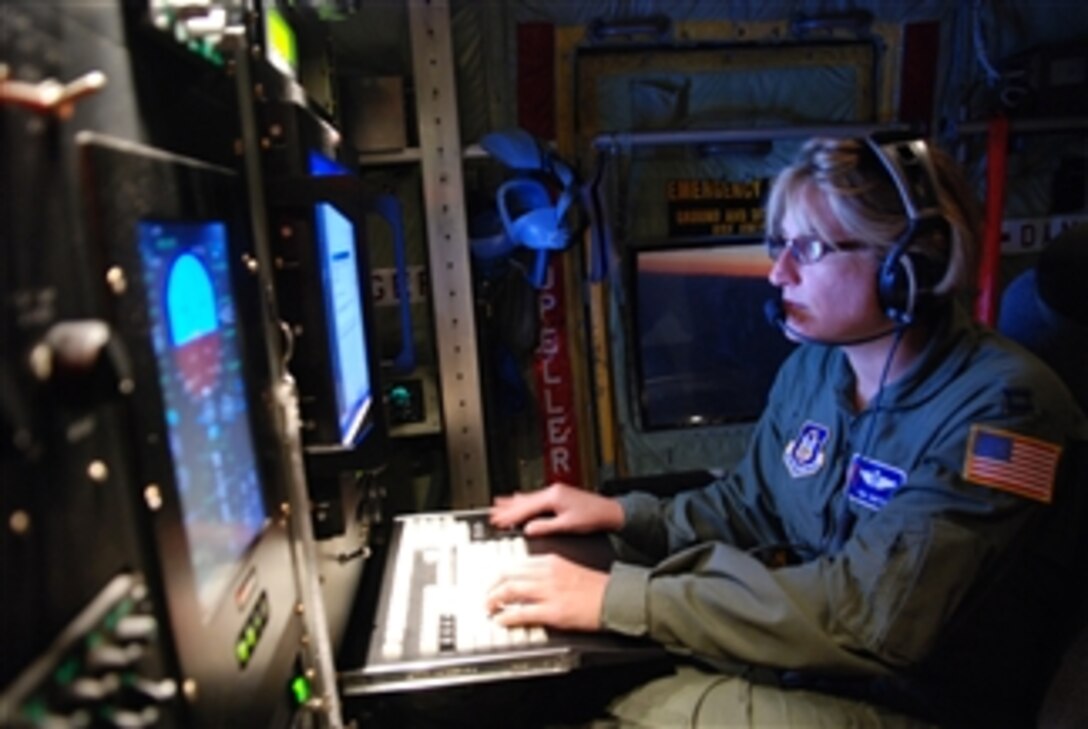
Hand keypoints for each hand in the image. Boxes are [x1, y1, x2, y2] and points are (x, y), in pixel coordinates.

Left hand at [486, 554, 607, 631]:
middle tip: (486, 596)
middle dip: (492, 586)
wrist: (614, 597)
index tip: (494, 581)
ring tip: (489, 608)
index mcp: (550, 561)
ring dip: (494, 600)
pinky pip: (522, 612)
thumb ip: (548, 571)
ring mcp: (549, 592)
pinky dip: (507, 617)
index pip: (516, 563)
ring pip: (510, 591)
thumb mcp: (568, 568)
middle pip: (508, 574)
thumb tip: (529, 580)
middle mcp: (547, 573)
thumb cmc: (595, 586)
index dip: (501, 573)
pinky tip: (501, 621)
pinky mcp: (553, 611)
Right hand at [489, 482, 624, 536]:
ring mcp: (555, 492)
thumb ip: (546, 527)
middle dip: (508, 508)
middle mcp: (552, 492)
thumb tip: (528, 529)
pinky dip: (524, 500)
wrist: (610, 512)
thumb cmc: (593, 517)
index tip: (498, 521)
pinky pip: (535, 497)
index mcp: (553, 497)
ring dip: (513, 502)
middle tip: (492, 514)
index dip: (511, 515)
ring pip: (529, 498)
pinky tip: (519, 498)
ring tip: (498, 504)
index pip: (526, 508)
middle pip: (524, 501)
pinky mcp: (559, 496)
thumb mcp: (568, 526)